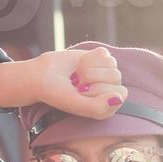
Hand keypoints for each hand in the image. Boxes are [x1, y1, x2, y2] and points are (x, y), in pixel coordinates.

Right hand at [0, 46, 123, 112]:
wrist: (42, 76)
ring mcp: (106, 74)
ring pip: (111, 64)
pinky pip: (104, 54)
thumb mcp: (76, 104)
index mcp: (107, 106)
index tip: (82, 93)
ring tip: (78, 75)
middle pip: (116, 77)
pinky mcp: (100, 59)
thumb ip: (98, 107)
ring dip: (89, 68)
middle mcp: (110, 90)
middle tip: (77, 84)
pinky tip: (79, 66)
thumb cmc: (58, 94)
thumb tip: (120, 98)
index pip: (120, 93)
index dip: (100, 90)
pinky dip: (89, 58)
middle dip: (92, 78)